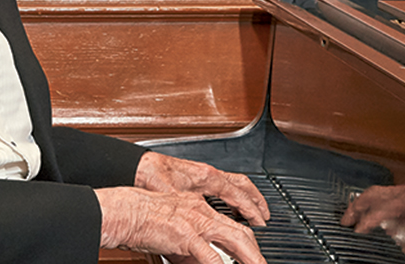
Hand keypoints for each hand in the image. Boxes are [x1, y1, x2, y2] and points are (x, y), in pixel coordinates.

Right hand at [95, 186, 264, 263]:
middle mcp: (201, 212)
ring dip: (251, 259)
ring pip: (237, 240)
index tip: (253, 254)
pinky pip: (212, 257)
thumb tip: (200, 260)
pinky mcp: (187, 236)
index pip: (231, 224)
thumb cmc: (140, 217)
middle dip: (256, 253)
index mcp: (198, 207)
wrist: (124, 211)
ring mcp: (196, 223)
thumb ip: (188, 242)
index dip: (247, 240)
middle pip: (241, 232)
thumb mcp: (171, 226)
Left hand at [134, 152, 270, 226]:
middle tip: (265, 217)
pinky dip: (232, 194)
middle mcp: (209, 173)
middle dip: (257, 201)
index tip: (261, 223)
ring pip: (235, 181)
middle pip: (243, 185)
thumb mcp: (175, 200)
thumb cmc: (153, 176)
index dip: (252, 211)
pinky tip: (228, 204)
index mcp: (208, 177)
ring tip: (253, 211)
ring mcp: (204, 172)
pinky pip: (223, 183)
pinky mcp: (196, 175)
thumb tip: (204, 239)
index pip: (239, 194)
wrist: (139, 165)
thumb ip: (193, 217)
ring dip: (246, 196)